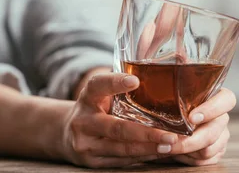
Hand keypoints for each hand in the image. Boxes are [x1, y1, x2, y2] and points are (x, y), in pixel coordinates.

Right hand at [59, 73, 233, 167]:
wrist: (66, 136)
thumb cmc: (95, 110)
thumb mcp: (101, 96)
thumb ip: (121, 90)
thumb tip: (163, 75)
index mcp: (87, 98)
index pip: (98, 86)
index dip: (115, 82)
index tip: (135, 80)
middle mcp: (83, 121)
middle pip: (116, 128)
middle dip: (145, 133)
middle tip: (170, 134)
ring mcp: (85, 144)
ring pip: (121, 148)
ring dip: (148, 148)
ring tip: (171, 146)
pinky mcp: (90, 162)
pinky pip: (120, 161)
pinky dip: (142, 157)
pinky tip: (158, 153)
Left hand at [151, 88, 234, 165]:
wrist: (162, 132)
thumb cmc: (161, 110)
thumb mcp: (159, 100)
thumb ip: (157, 96)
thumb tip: (136, 87)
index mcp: (212, 98)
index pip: (226, 100)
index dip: (212, 109)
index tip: (191, 118)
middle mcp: (220, 116)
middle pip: (216, 129)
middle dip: (192, 140)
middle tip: (170, 143)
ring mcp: (221, 134)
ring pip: (212, 147)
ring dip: (189, 151)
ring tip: (170, 147)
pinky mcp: (218, 150)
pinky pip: (208, 159)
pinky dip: (191, 159)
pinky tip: (178, 153)